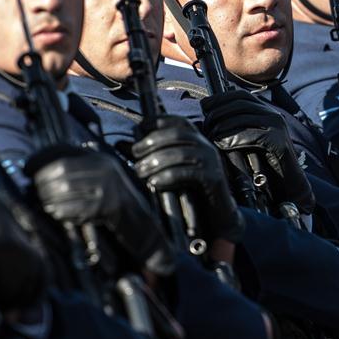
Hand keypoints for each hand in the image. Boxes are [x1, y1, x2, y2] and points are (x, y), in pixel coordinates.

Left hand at [29, 147, 171, 272]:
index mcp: (100, 158)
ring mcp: (108, 187)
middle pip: (60, 170)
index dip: (40, 159)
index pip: (62, 151)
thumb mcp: (100, 180)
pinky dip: (62, 213)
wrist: (143, 227)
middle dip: (42, 183)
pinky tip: (58, 215)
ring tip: (46, 205)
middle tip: (36, 193)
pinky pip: (75, 208)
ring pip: (64, 189)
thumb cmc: (114, 206)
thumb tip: (39, 168)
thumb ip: (77, 170)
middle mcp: (105, 168)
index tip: (26, 169)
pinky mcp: (109, 206)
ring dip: (49, 200)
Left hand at [132, 116, 243, 243]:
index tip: (139, 128)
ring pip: (181, 152)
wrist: (218, 217)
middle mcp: (205, 146)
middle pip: (177, 134)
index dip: (157, 121)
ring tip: (141, 171)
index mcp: (196, 140)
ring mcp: (211, 161)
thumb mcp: (169, 169)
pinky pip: (189, 172)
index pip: (177, 122)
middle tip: (135, 153)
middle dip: (152, 141)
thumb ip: (147, 156)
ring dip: (156, 160)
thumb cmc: (190, 192)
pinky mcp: (213, 178)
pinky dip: (168, 176)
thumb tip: (120, 144)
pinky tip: (154, 183)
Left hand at [201, 90, 314, 214]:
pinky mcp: (279, 142)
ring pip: (243, 118)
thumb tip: (210, 117)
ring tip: (212, 136)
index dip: (220, 98)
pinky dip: (234, 139)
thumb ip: (236, 127)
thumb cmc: (264, 164)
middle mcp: (273, 115)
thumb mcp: (249, 140)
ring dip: (223, 127)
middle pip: (240, 104)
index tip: (204, 107)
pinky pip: (252, 136)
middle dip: (218, 112)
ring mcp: (278, 127)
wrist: (288, 184)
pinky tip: (223, 145)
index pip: (240, 95)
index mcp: (266, 111)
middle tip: (207, 125)